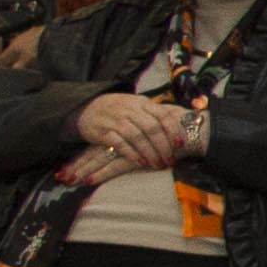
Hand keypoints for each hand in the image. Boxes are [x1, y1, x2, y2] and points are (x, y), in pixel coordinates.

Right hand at [72, 91, 189, 168]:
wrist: (87, 106)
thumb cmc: (119, 109)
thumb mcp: (137, 105)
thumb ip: (154, 114)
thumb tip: (179, 126)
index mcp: (142, 102)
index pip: (162, 115)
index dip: (173, 130)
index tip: (180, 145)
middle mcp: (130, 109)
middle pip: (151, 128)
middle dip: (163, 146)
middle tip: (170, 160)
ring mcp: (116, 120)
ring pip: (137, 137)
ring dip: (149, 152)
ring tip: (157, 164)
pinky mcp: (103, 131)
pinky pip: (120, 144)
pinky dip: (132, 154)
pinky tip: (140, 162)